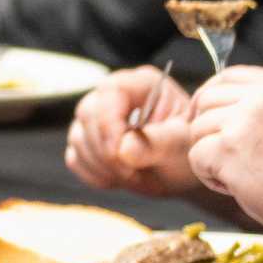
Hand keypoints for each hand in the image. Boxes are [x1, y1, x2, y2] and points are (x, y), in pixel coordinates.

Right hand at [64, 68, 206, 196]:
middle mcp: (115, 95)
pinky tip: (119, 178)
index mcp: (141, 84)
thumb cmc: (188, 150)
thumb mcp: (182, 145)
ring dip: (101, 166)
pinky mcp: (88, 141)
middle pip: (87, 114)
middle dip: (105, 151)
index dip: (109, 124)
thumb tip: (123, 149)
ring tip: (133, 176)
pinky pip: (75, 158)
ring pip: (78, 138)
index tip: (120, 155)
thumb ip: (157, 143)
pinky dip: (93, 174)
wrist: (184, 171)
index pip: (109, 92)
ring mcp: (98, 118)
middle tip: (133, 173)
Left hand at [181, 67, 262, 242]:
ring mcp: (243, 121)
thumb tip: (225, 104)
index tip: (203, 113)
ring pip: (198, 130)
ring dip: (210, 156)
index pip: (228, 76)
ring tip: (240, 175)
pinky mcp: (228, 149)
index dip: (210, 95)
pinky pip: (196, 157)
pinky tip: (234, 186)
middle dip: (207, 129)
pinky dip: (209, 176)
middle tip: (223, 155)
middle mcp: (262, 97)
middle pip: (207, 100)